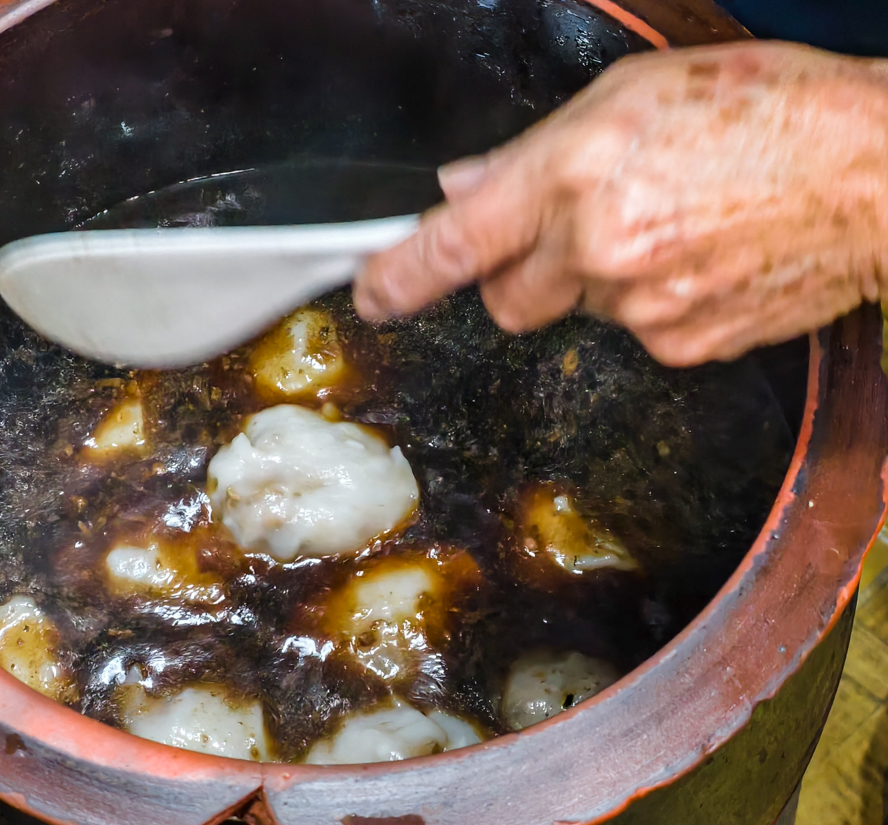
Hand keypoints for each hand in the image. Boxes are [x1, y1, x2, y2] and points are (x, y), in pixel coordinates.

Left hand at [354, 41, 887, 365]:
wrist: (873, 173)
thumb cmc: (767, 113)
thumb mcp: (633, 95)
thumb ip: (535, 152)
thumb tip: (467, 185)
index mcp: (572, 173)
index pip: (451, 243)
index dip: (397, 275)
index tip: (370, 294)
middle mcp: (596, 246)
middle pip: (505, 299)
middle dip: (518, 275)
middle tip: (570, 235)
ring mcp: (639, 306)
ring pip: (574, 312)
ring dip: (593, 281)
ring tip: (665, 227)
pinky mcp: (681, 346)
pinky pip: (633, 335)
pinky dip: (648, 305)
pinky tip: (697, 259)